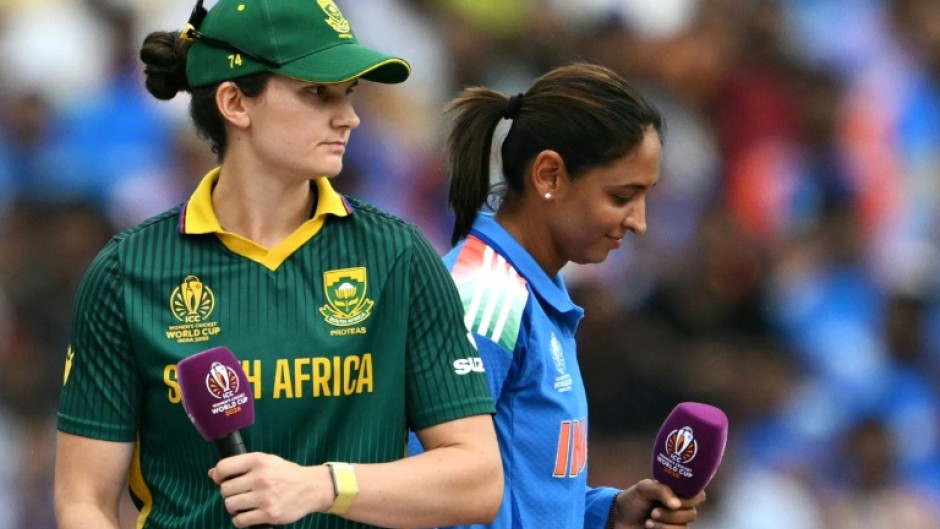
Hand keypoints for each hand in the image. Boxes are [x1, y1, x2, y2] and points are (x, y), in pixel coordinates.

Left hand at [208, 453, 333, 526]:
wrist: (311, 488)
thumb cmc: (286, 474)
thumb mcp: (266, 461)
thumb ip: (241, 465)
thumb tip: (212, 473)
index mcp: (258, 461)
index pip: (224, 467)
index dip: (218, 475)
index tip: (221, 479)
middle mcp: (260, 478)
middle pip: (225, 489)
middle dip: (229, 493)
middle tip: (240, 493)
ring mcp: (264, 497)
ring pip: (230, 505)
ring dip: (234, 507)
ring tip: (245, 504)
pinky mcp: (268, 514)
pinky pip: (240, 521)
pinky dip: (240, 520)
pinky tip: (249, 514)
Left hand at [610, 479, 705, 528]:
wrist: (619, 519)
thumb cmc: (632, 500)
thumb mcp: (644, 488)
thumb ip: (661, 490)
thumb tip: (676, 504)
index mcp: (677, 492)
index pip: (698, 495)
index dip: (690, 498)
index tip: (674, 500)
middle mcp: (679, 508)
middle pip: (692, 513)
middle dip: (672, 514)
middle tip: (654, 511)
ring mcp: (675, 523)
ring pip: (684, 527)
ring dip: (666, 524)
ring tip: (649, 520)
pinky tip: (650, 527)